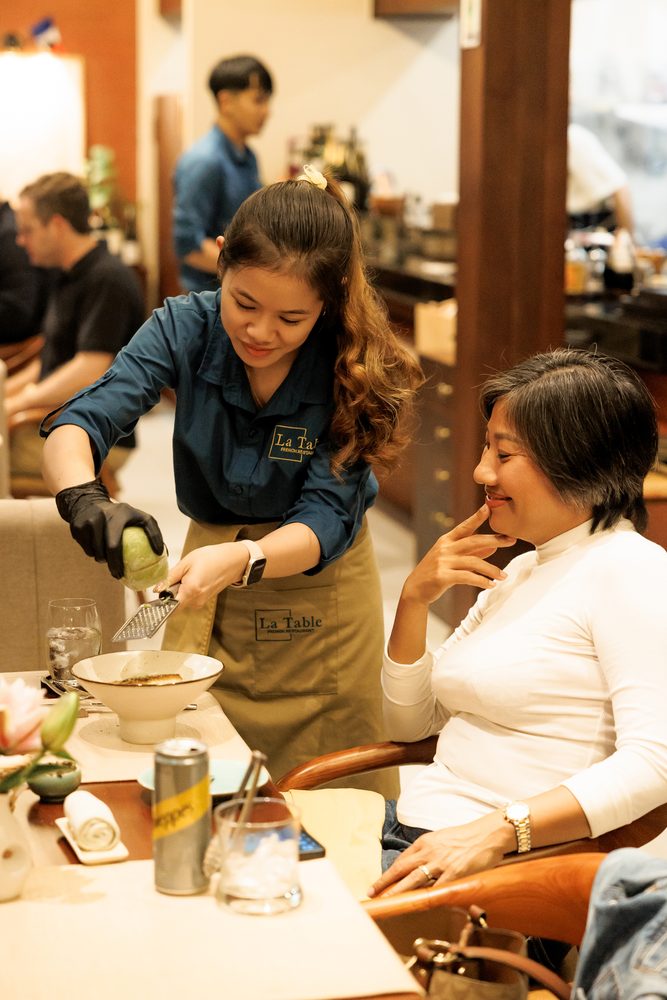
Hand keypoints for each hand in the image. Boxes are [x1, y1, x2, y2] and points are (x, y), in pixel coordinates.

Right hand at [55, 479, 163, 578]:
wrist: (90, 502)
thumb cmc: (121, 514)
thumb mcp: (139, 517)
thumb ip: (153, 532)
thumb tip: (161, 553)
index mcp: (118, 515)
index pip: (115, 545)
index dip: (118, 562)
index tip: (123, 574)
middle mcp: (100, 516)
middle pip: (103, 552)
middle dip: (111, 566)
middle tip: (117, 574)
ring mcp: (86, 522)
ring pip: (94, 553)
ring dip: (102, 558)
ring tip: (108, 554)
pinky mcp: (76, 528)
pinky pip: (86, 549)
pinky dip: (92, 552)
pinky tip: (97, 545)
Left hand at [158, 541, 249, 608]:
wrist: (234, 560)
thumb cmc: (213, 558)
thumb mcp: (187, 563)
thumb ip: (170, 577)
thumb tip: (157, 588)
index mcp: (190, 591)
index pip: (169, 608)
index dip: (160, 603)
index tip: (156, 596)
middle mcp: (196, 600)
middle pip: (174, 604)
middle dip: (170, 594)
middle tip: (175, 578)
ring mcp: (201, 601)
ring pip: (182, 601)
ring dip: (179, 591)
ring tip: (188, 575)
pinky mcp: (204, 600)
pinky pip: (189, 599)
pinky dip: (187, 591)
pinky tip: (193, 578)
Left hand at [368, 812, 510, 898]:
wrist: (488, 834)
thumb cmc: (466, 837)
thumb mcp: (442, 839)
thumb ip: (429, 852)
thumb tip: (418, 867)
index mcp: (425, 842)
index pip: (401, 860)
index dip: (389, 874)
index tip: (378, 884)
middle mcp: (429, 851)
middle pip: (401, 869)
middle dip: (386, 883)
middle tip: (372, 893)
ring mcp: (441, 863)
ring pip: (414, 880)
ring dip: (399, 892)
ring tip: (388, 903)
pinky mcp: (454, 874)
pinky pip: (437, 889)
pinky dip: (427, 898)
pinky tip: (418, 908)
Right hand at [401, 505, 515, 606]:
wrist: (416, 589)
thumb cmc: (436, 572)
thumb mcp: (452, 559)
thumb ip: (472, 553)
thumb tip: (493, 548)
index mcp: (446, 540)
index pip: (465, 526)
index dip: (477, 517)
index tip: (489, 508)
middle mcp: (445, 548)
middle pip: (474, 541)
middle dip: (494, 540)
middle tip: (511, 540)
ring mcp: (443, 562)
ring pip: (474, 562)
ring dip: (491, 569)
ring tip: (504, 576)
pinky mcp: (443, 576)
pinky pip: (468, 577)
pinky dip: (482, 581)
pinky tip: (491, 585)